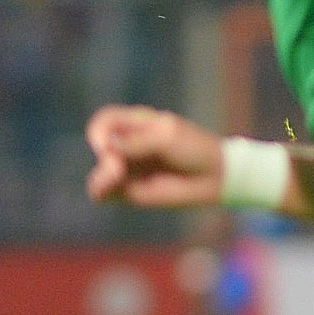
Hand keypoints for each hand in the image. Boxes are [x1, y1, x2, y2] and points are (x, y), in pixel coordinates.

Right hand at [84, 105, 225, 206]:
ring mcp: (128, 169)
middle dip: (105, 155)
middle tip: (118, 167)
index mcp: (136, 124)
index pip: (104, 121)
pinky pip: (105, 193)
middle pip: (100, 147)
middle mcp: (128, 146)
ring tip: (116, 177)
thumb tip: (107, 148)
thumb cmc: (193, 148)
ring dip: (102, 176)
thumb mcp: (164, 136)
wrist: (213, 176)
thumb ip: (134, 142)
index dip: (99, 131)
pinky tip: (107, 190)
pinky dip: (101, 190)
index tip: (105, 143)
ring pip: (100, 173)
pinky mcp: (130, 192)